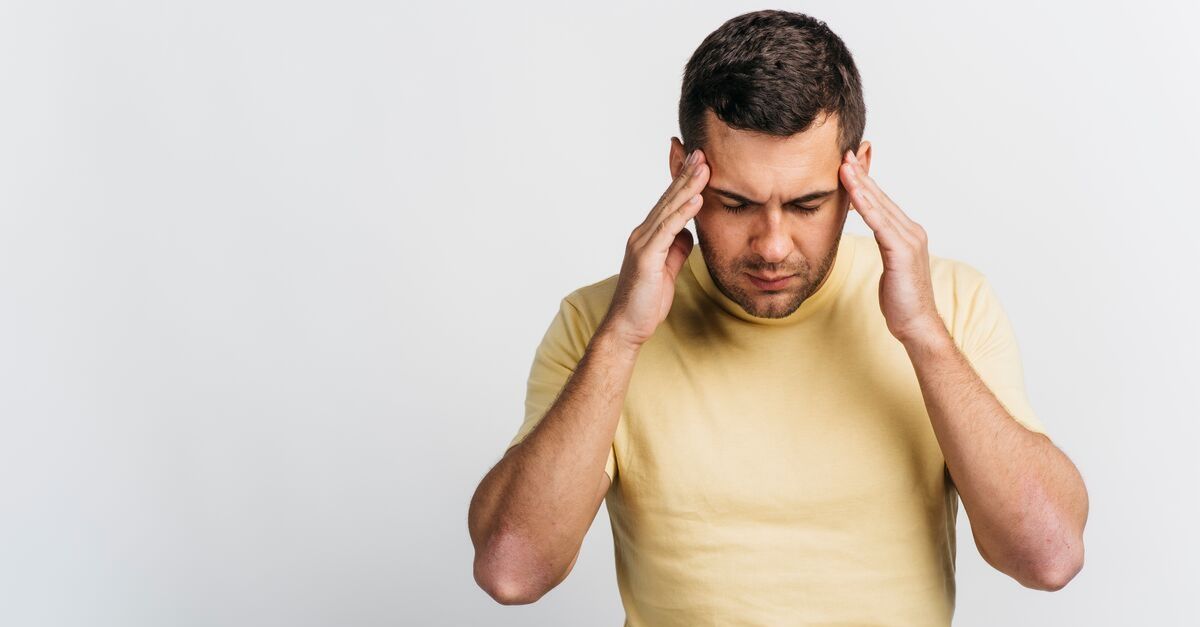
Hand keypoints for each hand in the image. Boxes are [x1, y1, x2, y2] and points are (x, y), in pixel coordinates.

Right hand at [600, 148, 709, 348]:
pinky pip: (668, 231)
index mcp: (649, 236)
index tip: (699, 161)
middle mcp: (643, 234)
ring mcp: (642, 244)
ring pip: (668, 209)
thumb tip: (688, 232)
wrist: (627, 326)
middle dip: (686, 174)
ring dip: (687, 186)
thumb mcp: (668, 269)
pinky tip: (696, 199)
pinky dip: (683, 213)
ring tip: (704, 167)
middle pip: (668, 198)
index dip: (683, 181)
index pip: (669, 203)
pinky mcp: (646, 257)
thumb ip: (676, 248)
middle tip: (702, 151)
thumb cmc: (646, 301)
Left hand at [840, 149, 944, 344]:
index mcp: (908, 234)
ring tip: (844, 166)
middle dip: (861, 176)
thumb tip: (874, 233)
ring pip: (880, 207)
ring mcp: (909, 240)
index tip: (847, 166)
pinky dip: (866, 206)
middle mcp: (912, 232)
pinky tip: (853, 193)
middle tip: (843, 155)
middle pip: (882, 198)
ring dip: (860, 185)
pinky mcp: (902, 253)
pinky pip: (879, 224)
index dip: (865, 183)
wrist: (917, 324)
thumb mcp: (889, 266)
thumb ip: (884, 245)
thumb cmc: (902, 300)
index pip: (882, 203)